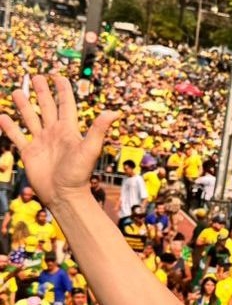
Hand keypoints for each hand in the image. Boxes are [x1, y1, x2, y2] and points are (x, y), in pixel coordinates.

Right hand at [0, 75, 119, 209]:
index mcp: (68, 130)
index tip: (58, 76)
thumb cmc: (78, 174)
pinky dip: (9, 127)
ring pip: (30, 119)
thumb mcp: (89, 149)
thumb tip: (115, 112)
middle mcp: (54, 134)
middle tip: (36, 76)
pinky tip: (2, 117)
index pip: (66, 104)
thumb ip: (98, 129)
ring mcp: (41, 143)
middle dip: (42, 92)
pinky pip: (17, 137)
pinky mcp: (29, 153)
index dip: (62, 90)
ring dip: (24, 106)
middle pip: (47, 107)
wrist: (64, 195)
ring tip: (17, 92)